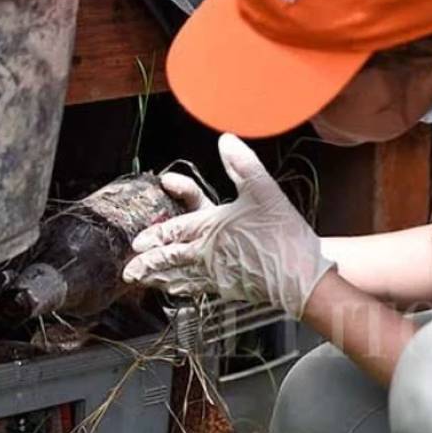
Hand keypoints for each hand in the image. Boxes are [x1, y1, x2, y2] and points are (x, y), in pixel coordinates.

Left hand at [123, 135, 334, 318]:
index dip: (154, 235)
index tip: (138, 242)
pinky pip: (198, 289)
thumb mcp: (264, 191)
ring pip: (181, 277)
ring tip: (146, 283)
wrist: (301, 276)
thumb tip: (226, 141)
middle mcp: (209, 254)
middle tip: (130, 270)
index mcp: (211, 228)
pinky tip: (179, 291)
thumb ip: (242, 165)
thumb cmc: (283, 236)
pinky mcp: (230, 289)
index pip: (173, 231)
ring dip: (160, 279)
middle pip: (170, 259)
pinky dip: (184, 290)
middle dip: (148, 264)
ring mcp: (218, 275)